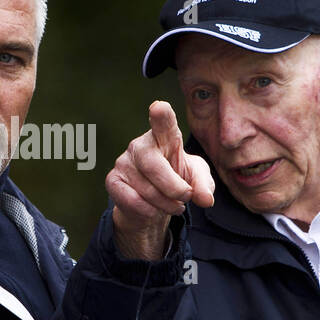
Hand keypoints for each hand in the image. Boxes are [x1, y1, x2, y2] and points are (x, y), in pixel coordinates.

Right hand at [106, 100, 214, 260]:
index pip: (163, 122)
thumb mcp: (196, 180)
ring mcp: (123, 162)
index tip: (159, 107)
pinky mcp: (113, 181)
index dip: (161, 115)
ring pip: (148, 190)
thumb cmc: (176, 180)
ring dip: (167, 204)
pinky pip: (134, 201)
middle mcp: (140, 145)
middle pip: (154, 166)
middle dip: (174, 188)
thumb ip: (204, 185)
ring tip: (173, 205)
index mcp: (164, 136)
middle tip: (186, 197)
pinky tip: (154, 209)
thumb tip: (206, 199)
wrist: (152, 203)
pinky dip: (150, 211)